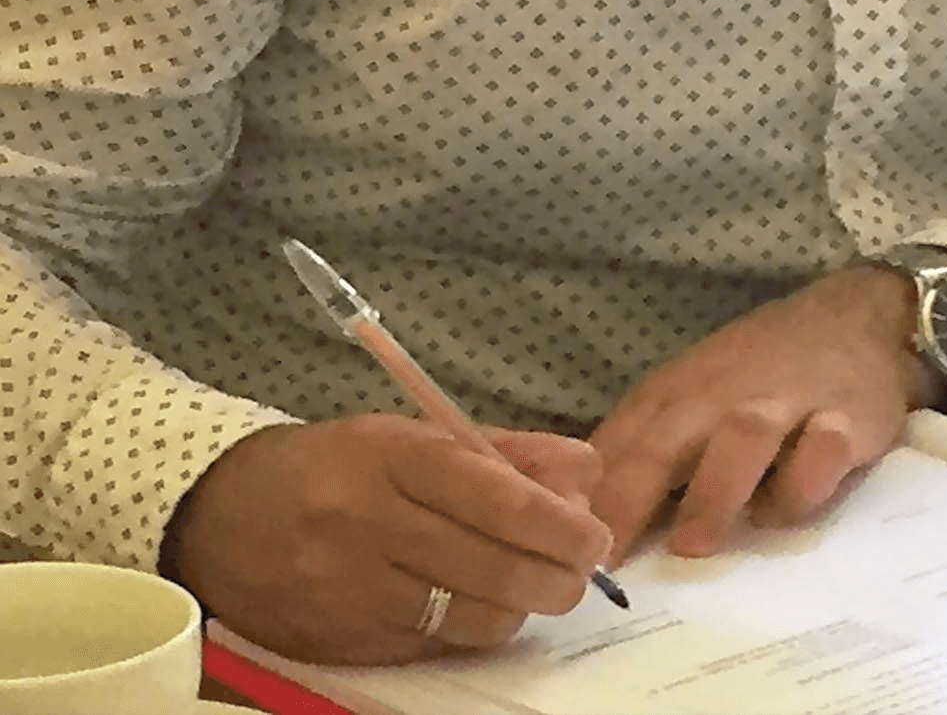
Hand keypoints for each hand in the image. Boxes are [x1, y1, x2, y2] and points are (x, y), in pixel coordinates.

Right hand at [167, 415, 611, 663]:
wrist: (221, 517)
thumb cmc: (333, 466)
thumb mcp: (408, 435)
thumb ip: (501, 451)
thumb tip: (583, 469)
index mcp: (390, 457)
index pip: (488, 493)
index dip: (551, 520)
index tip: (593, 534)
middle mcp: (370, 524)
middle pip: (488, 564)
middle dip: (554, 575)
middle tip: (581, 571)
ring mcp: (356, 591)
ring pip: (470, 615)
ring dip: (520, 606)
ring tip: (535, 586)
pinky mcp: (348, 643)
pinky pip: (436, 643)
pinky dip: (472, 627)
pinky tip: (482, 605)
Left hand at [591, 264, 937, 561]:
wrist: (855, 317)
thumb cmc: (759, 370)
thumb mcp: (691, 394)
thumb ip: (645, 449)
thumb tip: (583, 517)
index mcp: (677, 394)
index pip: (621, 443)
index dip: (588, 495)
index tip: (557, 543)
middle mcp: (723, 396)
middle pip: (668, 439)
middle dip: (633, 493)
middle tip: (606, 555)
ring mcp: (786, 403)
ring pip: (743, 439)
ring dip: (714, 488)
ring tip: (692, 543)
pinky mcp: (845, 416)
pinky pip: (823, 449)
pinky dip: (803, 481)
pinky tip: (784, 512)